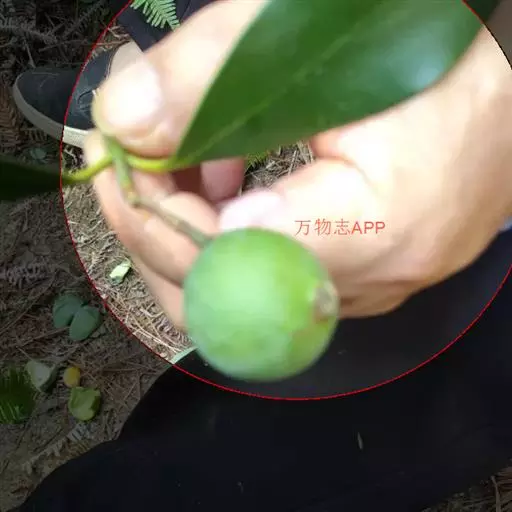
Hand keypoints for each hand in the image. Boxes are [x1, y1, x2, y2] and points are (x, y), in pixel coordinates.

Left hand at [85, 0, 511, 327]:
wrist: (509, 88)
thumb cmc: (439, 45)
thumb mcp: (318, 31)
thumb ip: (212, 71)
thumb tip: (124, 117)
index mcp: (372, 228)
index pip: (221, 257)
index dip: (154, 210)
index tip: (122, 153)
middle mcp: (370, 280)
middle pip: (221, 299)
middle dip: (154, 228)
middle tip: (126, 158)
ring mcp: (367, 287)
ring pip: (240, 298)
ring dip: (185, 231)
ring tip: (169, 158)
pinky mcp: (362, 276)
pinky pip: (271, 279)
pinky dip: (225, 237)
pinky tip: (218, 180)